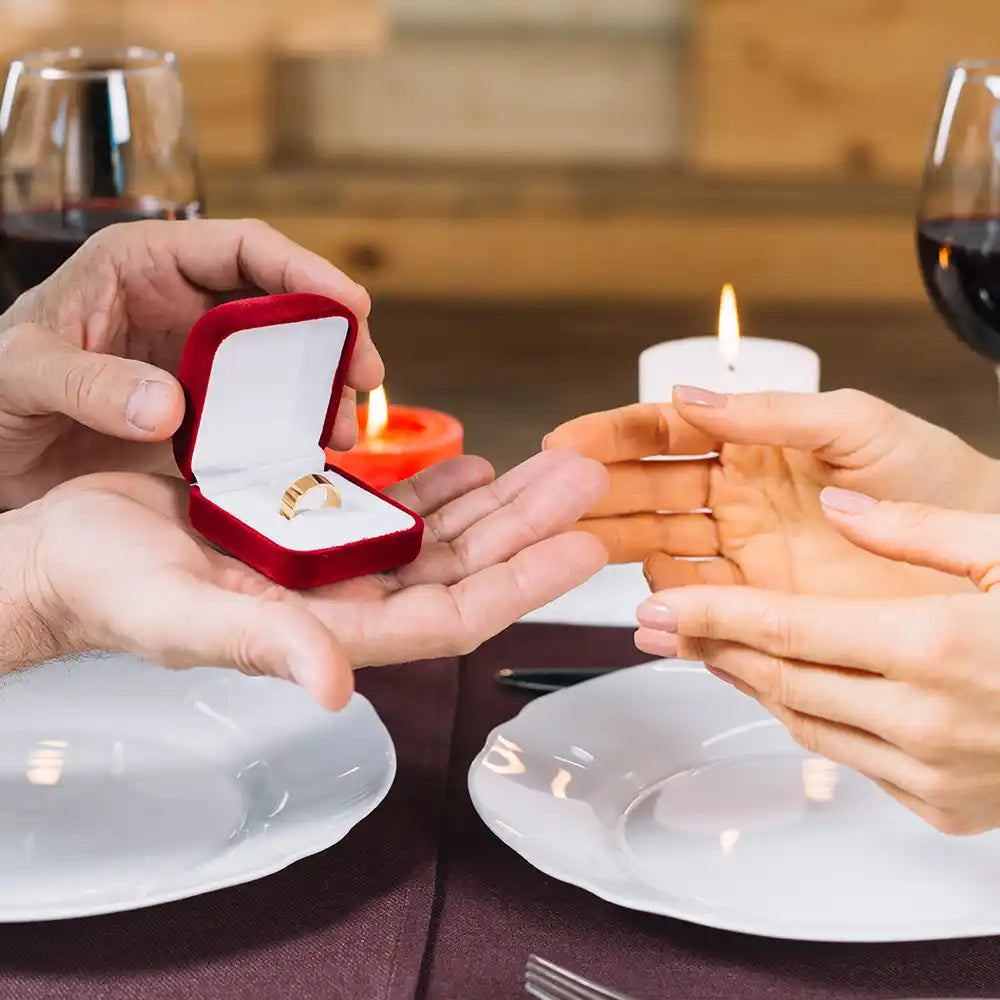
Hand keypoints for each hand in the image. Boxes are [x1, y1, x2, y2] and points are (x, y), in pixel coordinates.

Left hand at [0, 219, 380, 506]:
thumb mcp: (19, 375)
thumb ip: (85, 382)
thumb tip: (168, 407)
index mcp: (143, 265)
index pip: (243, 248)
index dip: (306, 270)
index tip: (353, 305)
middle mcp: (182, 307)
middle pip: (281, 304)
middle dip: (332, 338)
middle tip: (366, 380)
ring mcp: (198, 362)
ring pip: (281, 362)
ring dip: (319, 392)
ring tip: (341, 433)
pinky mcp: (204, 412)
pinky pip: (261, 412)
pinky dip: (290, 431)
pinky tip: (309, 454)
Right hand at [12, 450, 606, 708]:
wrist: (63, 550)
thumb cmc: (105, 586)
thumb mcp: (178, 613)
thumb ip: (261, 646)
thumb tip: (332, 689)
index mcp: (327, 629)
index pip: (451, 615)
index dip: (522, 584)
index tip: (583, 546)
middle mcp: (344, 598)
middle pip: (463, 566)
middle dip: (529, 526)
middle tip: (586, 480)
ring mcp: (334, 560)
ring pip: (439, 533)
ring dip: (499, 501)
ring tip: (552, 465)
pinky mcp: (313, 521)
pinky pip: (394, 505)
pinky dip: (438, 485)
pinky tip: (473, 464)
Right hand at [545, 387, 999, 598]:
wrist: (983, 567)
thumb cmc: (938, 481)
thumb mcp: (855, 427)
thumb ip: (770, 414)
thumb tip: (687, 395)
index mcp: (756, 445)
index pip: (666, 434)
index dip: (612, 436)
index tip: (566, 442)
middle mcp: (739, 498)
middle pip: (646, 490)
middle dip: (595, 491)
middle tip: (549, 497)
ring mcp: (745, 554)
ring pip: (657, 545)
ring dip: (612, 543)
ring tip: (570, 543)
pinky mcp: (760, 605)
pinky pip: (696, 602)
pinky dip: (664, 603)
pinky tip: (638, 602)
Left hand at [635, 486, 999, 834]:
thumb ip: (916, 526)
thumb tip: (838, 502)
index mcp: (936, 646)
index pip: (786, 630)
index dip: (710, 618)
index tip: (657, 608)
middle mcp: (927, 720)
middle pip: (781, 680)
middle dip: (709, 650)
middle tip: (657, 627)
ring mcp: (935, 774)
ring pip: (805, 724)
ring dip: (749, 684)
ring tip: (706, 649)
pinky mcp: (944, 808)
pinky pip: (848, 760)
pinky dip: (807, 719)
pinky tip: (785, 686)